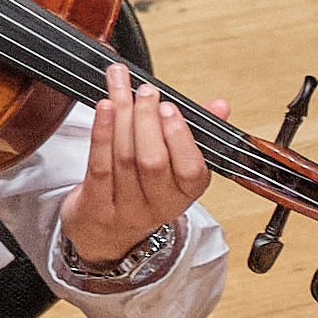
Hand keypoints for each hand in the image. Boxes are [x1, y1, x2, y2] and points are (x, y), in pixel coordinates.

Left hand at [61, 62, 214, 271]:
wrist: (105, 232)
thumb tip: (220, 105)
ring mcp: (126, 208)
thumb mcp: (176, 167)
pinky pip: (99, 165)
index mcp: (186, 194)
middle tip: (145, 92)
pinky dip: (101, 132)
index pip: (190, 170)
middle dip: (147, 120)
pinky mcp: (96, 206)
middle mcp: (159, 205)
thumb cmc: (144, 188)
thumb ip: (196, 134)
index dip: (179, 137)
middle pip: (153, 161)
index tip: (170, 107)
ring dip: (122, 116)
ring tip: (120, 85)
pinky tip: (104, 107)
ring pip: (124, 158)